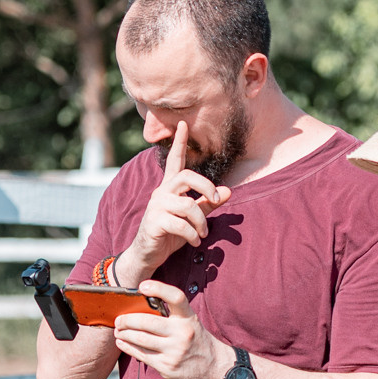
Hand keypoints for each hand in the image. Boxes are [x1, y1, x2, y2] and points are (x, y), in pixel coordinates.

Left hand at [112, 279, 230, 378]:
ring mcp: (175, 351)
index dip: (159, 288)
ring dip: (125, 334)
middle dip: (127, 320)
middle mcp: (182, 333)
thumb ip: (171, 317)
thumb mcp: (190, 324)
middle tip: (119, 319)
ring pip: (141, 339)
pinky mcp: (167, 366)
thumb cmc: (197, 342)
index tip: (142, 286)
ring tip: (118, 331)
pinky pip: (142, 355)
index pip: (175, 297)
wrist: (216, 368)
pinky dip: (128, 347)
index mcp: (188, 318)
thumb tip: (140, 310)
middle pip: (147, 322)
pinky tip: (122, 342)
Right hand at [119, 121, 231, 278]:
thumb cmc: (171, 233)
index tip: (183, 124)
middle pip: (187, 177)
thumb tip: (229, 191)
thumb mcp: (193, 218)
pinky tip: (194, 241)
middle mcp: (162, 192)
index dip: (179, 143)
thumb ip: (208, 204)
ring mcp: (156, 206)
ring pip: (188, 205)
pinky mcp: (154, 221)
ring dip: (201, 222)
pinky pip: (181, 224)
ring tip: (203, 234)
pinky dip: (192, 235)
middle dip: (206, 187)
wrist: (148, 254)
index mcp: (170, 188)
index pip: (174, 161)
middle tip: (216, 200)